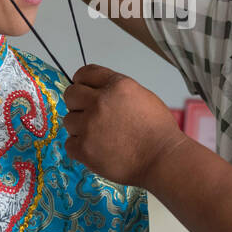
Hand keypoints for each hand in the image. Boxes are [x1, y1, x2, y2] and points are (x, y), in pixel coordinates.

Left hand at [63, 64, 186, 187]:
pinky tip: (96, 150)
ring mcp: (89, 125)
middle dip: (78, 103)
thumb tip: (97, 93)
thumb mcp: (141, 96)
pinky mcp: (84, 148)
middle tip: (90, 115)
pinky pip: (69, 143)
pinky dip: (80, 148)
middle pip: (71, 94)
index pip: (85, 73)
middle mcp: (99, 102)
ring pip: (69, 120)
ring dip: (80, 127)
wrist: (162, 159)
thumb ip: (116, 91)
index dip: (82, 81)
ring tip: (99, 136)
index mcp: (116, 85)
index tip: (83, 90)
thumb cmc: (159, 130)